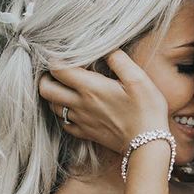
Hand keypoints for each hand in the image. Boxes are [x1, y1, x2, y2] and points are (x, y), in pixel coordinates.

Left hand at [38, 51, 168, 153]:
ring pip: (52, 107)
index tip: (62, 55)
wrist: (148, 144)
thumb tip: (107, 50)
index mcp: (90, 88)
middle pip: (46, 90)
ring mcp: (81, 121)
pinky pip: (64, 124)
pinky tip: (74, 108)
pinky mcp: (86, 133)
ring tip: (64, 87)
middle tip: (56, 72)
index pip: (58, 70)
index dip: (55, 59)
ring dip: (53, 95)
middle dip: (46, 78)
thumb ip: (119, 60)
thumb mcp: (138, 79)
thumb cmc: (146, 110)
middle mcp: (80, 104)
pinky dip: (63, 114)